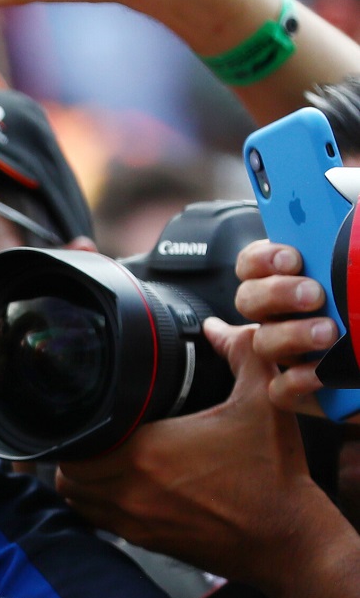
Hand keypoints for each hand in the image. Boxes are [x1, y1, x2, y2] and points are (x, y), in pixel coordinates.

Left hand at [56, 319, 332, 594]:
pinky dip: (98, 504)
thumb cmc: (273, 475)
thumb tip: (219, 328)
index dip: (76, 429)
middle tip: (95, 434)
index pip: (77, 444)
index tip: (92, 415)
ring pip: (78, 501)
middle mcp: (131, 490)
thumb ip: (242, 353)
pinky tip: (118, 486)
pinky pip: (99, 522)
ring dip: (81, 480)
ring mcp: (135, 520)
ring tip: (100, 459)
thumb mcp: (263, 401)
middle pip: (68, 474)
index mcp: (147, 453)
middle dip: (75, 452)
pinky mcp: (145, 541)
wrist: (287, 538)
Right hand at [234, 239, 341, 417]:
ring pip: (263, 343)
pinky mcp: (305, 390)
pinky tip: (325, 371)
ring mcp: (291, 353)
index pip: (253, 263)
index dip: (262, 259)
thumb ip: (354, 238)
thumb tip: (352, 207)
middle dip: (276, 294)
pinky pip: (281, 390)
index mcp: (297, 280)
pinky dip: (298, 380)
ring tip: (329, 333)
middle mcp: (287, 315)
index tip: (292, 258)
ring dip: (291, 334)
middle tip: (314, 294)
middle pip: (249, 300)